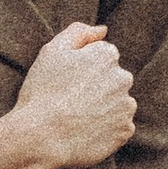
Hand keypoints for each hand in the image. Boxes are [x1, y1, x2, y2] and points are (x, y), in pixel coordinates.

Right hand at [0, 22, 135, 168]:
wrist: (41, 138)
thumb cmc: (43, 92)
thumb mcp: (52, 51)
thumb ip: (78, 32)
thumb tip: (102, 30)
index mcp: (107, 56)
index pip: (102, 57)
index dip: (83, 70)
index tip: (68, 82)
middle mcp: (123, 78)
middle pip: (113, 79)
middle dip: (97, 87)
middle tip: (71, 101)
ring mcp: (126, 106)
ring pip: (117, 103)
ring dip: (104, 108)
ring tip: (78, 118)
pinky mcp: (125, 131)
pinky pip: (119, 126)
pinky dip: (107, 129)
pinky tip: (87, 132)